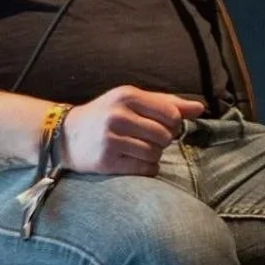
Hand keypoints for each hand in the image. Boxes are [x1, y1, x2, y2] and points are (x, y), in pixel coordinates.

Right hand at [60, 86, 205, 176]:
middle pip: (165, 135)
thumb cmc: (106, 115)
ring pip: (155, 153)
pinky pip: (144, 169)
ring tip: (138, 149)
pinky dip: (146, 168)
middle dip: (162, 140)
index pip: (171, 114)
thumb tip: (200, 108)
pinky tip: (133, 161)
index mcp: (127, 96)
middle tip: (147, 139)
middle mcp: (118, 116)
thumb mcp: (132, 100)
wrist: (65, 136)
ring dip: (153, 155)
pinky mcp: (106, 161)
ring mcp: (111, 139)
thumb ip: (167, 103)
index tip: (164, 126)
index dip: (174, 124)